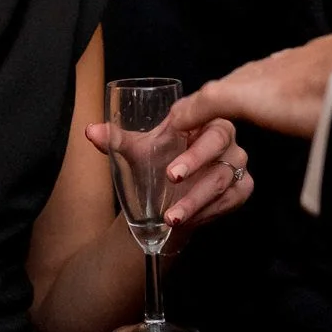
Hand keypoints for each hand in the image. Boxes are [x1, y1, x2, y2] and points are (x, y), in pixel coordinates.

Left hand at [77, 114, 255, 233]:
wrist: (166, 201)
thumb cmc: (155, 165)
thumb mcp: (136, 152)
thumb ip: (115, 140)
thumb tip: (90, 131)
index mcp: (201, 118)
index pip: (204, 111)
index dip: (193, 117)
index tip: (174, 127)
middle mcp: (224, 137)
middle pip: (218, 142)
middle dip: (195, 160)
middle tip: (171, 176)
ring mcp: (236, 163)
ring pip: (221, 177)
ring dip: (195, 199)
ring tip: (171, 217)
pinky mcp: (242, 187)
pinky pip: (229, 198)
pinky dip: (207, 211)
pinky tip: (188, 220)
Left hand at [165, 6, 331, 141]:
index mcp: (323, 55)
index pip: (293, 63)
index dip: (281, 72)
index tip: (274, 79)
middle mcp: (290, 59)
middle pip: (258, 72)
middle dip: (244, 84)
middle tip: (224, 99)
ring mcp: (266, 76)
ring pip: (230, 89)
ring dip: (215, 103)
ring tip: (194, 117)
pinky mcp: (245, 96)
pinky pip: (209, 106)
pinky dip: (192, 113)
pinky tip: (176, 122)